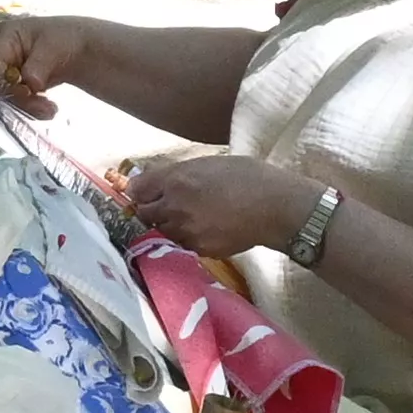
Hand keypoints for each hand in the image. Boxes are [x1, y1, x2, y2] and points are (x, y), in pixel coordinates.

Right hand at [0, 14, 91, 115]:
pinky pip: (17, 104)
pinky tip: (49, 109)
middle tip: (40, 102)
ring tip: (50, 108)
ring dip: (29, 105)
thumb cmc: (63, 38)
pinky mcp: (15, 88)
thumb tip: (30, 82)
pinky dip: (33, 109)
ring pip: (6, 96)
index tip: (23, 86)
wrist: (78, 51)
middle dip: (19, 95)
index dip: (4, 74)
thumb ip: (38, 64)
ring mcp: (6, 73)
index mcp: (3, 35)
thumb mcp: (54, 46)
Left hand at [122, 153, 323, 262]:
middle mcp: (174, 207)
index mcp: (176, 180)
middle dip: (152, 209)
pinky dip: (187, 238)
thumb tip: (153, 179)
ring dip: (168, 225)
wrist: (276, 206)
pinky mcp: (200, 249)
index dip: (140, 191)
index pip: (136, 190)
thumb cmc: (248, 176)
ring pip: (162, 231)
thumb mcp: (209, 162)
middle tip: (167, 205)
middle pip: (144, 213)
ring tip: (190, 217)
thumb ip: (177, 172)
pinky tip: (205, 228)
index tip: (146, 192)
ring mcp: (186, 231)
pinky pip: (183, 244)